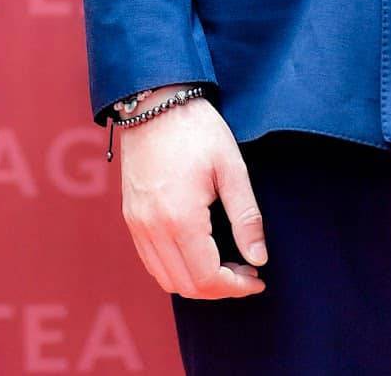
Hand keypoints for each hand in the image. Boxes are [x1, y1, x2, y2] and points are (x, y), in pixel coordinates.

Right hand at [119, 91, 268, 299]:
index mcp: (181, 218)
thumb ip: (246, 216)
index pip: (207, 278)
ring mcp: (137, 225)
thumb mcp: (231, 167)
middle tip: (246, 271)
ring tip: (225, 265)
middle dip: (220, 288)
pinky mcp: (131, 218)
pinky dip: (175, 269)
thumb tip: (259, 258)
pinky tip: (197, 252)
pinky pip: (151, 261)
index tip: (257, 279)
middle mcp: (153, 229)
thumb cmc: (197, 130)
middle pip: (186, 286)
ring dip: (197, 282)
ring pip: (166, 279)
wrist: (154, 103)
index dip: (236, 287)